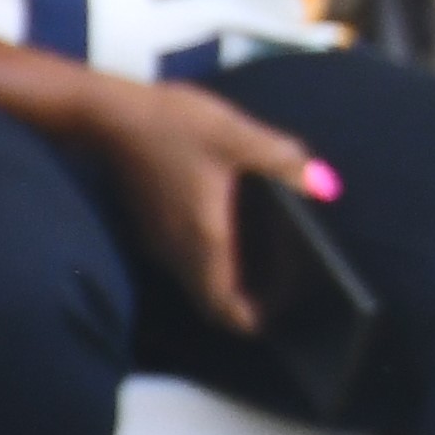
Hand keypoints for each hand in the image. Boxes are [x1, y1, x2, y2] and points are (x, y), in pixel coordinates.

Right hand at [69, 72, 318, 330]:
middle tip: (284, 296)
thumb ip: (283, 160)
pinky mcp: (149, 223)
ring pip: (197, 277)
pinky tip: (235, 233)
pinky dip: (212, 259)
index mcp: (203, 238)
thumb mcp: (238, 136)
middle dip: (244, 304)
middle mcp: (176, 249)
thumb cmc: (175, 125)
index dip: (250, 320)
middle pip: (210, 297)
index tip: (280, 320)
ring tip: (268, 268)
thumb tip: (324, 186)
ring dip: (227, 281)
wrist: (110, 113)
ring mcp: (158, 239)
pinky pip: (185, 256)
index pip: (221, 305)